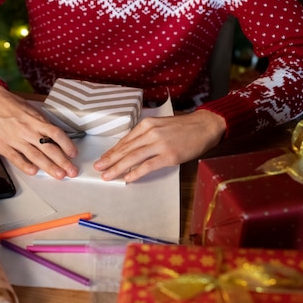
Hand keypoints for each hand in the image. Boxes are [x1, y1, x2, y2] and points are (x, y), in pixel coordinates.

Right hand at [0, 86, 78, 178]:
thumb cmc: (10, 105)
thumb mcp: (30, 110)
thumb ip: (41, 123)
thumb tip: (55, 136)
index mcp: (35, 120)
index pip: (56, 134)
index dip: (67, 145)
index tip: (73, 154)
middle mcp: (27, 130)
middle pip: (49, 148)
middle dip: (63, 161)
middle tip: (72, 171)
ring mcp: (15, 139)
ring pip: (35, 156)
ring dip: (49, 167)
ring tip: (59, 175)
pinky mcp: (3, 146)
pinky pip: (16, 158)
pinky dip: (25, 166)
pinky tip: (34, 172)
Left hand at [94, 109, 225, 182]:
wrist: (205, 126)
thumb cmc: (183, 127)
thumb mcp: (160, 125)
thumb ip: (146, 135)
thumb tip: (131, 149)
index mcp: (147, 125)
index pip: (125, 140)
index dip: (112, 151)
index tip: (103, 159)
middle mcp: (151, 133)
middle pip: (125, 149)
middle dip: (110, 160)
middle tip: (98, 168)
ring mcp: (160, 144)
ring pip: (133, 158)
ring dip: (118, 168)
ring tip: (107, 175)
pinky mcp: (169, 155)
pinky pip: (148, 165)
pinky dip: (136, 172)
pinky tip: (127, 178)